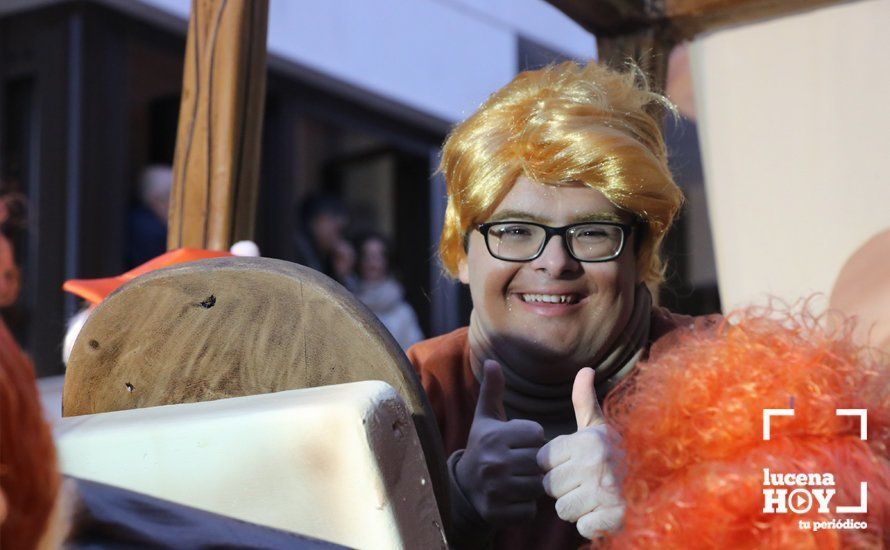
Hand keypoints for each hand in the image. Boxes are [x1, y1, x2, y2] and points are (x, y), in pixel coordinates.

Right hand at [454, 360, 546, 525]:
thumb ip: (492, 391)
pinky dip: (526, 506)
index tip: (519, 442)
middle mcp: (493, 462)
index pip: (537, 434)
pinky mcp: (497, 512)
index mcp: (494, 436)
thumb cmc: (482, 446)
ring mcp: (494, 489)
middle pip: (540, 460)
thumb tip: (492, 361)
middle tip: (520, 463)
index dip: (532, 438)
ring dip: (532, 484)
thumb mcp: (486, 418)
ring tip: (519, 478)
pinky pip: (530, 510)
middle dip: (534, 462)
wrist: (463, 487)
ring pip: (537, 486)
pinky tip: (513, 497)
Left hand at [536, 368, 623, 538]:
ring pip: (563, 509)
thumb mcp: (603, 426)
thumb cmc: (623, 454)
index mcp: (586, 441)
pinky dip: (593, 526)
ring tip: (596, 497)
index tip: (574, 465)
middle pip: (549, 487)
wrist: (662, 481)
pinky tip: (605, 513)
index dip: (556, 466)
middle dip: (564, 489)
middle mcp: (593, 463)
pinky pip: (583, 527)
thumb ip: (584, 401)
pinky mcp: (613, 518)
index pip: (543, 460)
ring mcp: (603, 492)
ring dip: (577, 509)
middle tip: (586, 483)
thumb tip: (584, 369)